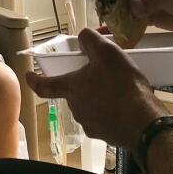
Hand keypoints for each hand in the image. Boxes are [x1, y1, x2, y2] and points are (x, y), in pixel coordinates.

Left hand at [26, 29, 164, 147]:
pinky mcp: (106, 136)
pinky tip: (126, 103)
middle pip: (74, 92)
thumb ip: (90, 40)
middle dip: (84, 83)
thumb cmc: (122, 85)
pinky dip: (111, 110)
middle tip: (103, 72)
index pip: (45, 86)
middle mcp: (76, 108)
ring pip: (90, 105)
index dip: (36, 80)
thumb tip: (81, 38)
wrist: (143, 122)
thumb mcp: (107, 52)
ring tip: (119, 87)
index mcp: (72, 88)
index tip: (29, 76)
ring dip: (98, 97)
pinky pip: (104, 118)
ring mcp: (91, 125)